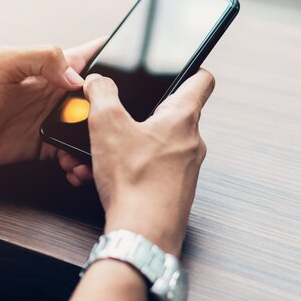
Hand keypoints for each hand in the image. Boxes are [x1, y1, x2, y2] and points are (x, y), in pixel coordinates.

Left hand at [0, 38, 103, 167]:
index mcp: (53, 68)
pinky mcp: (49, 145)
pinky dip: (79, 162)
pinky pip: (74, 153)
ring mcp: (56, 120)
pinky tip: (73, 166)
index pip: (92, 55)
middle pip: (100, 99)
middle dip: (113, 110)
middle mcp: (59, 94)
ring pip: (91, 130)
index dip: (115, 55)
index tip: (134, 64)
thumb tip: (77, 77)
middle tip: (115, 124)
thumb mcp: (4, 64)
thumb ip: (41, 58)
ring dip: (97, 141)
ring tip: (94, 152)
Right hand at [82, 69, 214, 255]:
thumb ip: (101, 94)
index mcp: (183, 118)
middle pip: (171, 114)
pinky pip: (154, 168)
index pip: (202, 80)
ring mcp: (186, 168)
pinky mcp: (175, 190)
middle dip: (141, 113)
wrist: (143, 235)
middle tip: (119, 117)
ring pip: (158, 144)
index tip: (180, 65)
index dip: (191, 67)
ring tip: (105, 153)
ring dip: (130, 144)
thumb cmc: (135, 182)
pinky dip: (132, 167)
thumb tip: (98, 81)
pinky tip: (109, 175)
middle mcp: (192, 142)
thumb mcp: (107, 125)